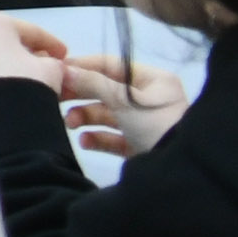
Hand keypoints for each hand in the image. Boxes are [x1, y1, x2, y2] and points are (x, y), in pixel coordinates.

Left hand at [0, 13, 68, 88]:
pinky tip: (19, 86)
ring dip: (17, 63)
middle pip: (11, 41)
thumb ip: (52, 61)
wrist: (1, 115)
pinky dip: (2, 73)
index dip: (52, 43)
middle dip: (31, 52)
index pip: (31, 31)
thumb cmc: (27, 81)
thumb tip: (48, 64)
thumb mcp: (52, 67)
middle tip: (50, 64)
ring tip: (37, 77)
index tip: (65, 54)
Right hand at [55, 47, 190, 159]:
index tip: (58, 71)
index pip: (113, 66)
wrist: (180, 170)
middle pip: (107, 91)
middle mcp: (150, 100)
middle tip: (57, 99)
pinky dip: (98, 138)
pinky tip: (85, 141)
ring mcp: (145, 125)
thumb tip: (64, 70)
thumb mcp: (123, 100)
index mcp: (153, 81)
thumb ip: (92, 83)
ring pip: (107, 115)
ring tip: (70, 124)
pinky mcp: (139, 147)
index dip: (85, 66)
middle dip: (82, 96)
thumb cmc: (154, 124)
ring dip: (85, 117)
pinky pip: (113, 138)